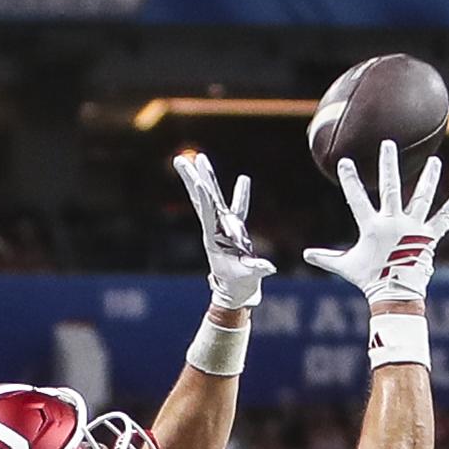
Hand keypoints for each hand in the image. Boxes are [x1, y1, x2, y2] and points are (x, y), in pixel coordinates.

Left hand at [175, 151, 274, 311]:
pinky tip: (244, 178)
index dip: (204, 198)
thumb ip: (256, 269)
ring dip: (207, 178)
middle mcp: (215, 227)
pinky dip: (240, 194)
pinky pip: (237, 207)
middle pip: (202, 198)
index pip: (207, 213)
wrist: (235, 291)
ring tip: (200, 158)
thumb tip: (268, 268)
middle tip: (180, 160)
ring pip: (213, 197)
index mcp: (214, 237)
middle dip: (192, 179)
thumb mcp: (248, 276)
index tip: (197, 181)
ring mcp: (223, 226)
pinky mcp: (234, 229)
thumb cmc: (239, 284)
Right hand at [303, 142, 448, 307]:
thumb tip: (306, 255)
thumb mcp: (346, 266)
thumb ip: (327, 257)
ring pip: (421, 198)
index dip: (350, 180)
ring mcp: (413, 229)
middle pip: (391, 187)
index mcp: (372, 226)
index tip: (345, 161)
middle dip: (388, 164)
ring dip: (429, 179)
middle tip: (388, 144)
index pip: (357, 198)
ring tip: (435, 161)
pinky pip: (441, 223)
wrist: (395, 295)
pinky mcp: (428, 239)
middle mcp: (394, 222)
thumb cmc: (369, 280)